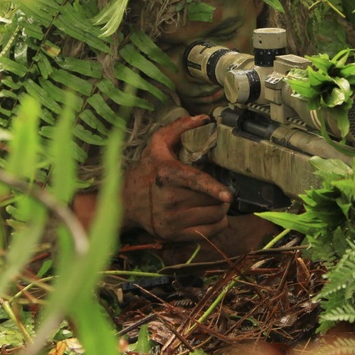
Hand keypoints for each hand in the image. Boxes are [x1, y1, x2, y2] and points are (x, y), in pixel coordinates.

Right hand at [121, 114, 231, 240]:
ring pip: (214, 216)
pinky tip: (211, 214)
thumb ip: (180, 128)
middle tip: (222, 191)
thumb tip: (204, 119)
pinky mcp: (173, 235)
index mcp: (167, 174)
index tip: (228, 195)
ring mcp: (171, 220)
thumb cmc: (147, 170)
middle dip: (222, 195)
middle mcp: (169, 199)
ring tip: (216, 201)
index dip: (214, 189)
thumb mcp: (158, 144)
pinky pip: (209, 233)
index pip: (195, 182)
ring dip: (221, 209)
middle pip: (212, 201)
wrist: (126, 201)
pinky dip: (217, 224)